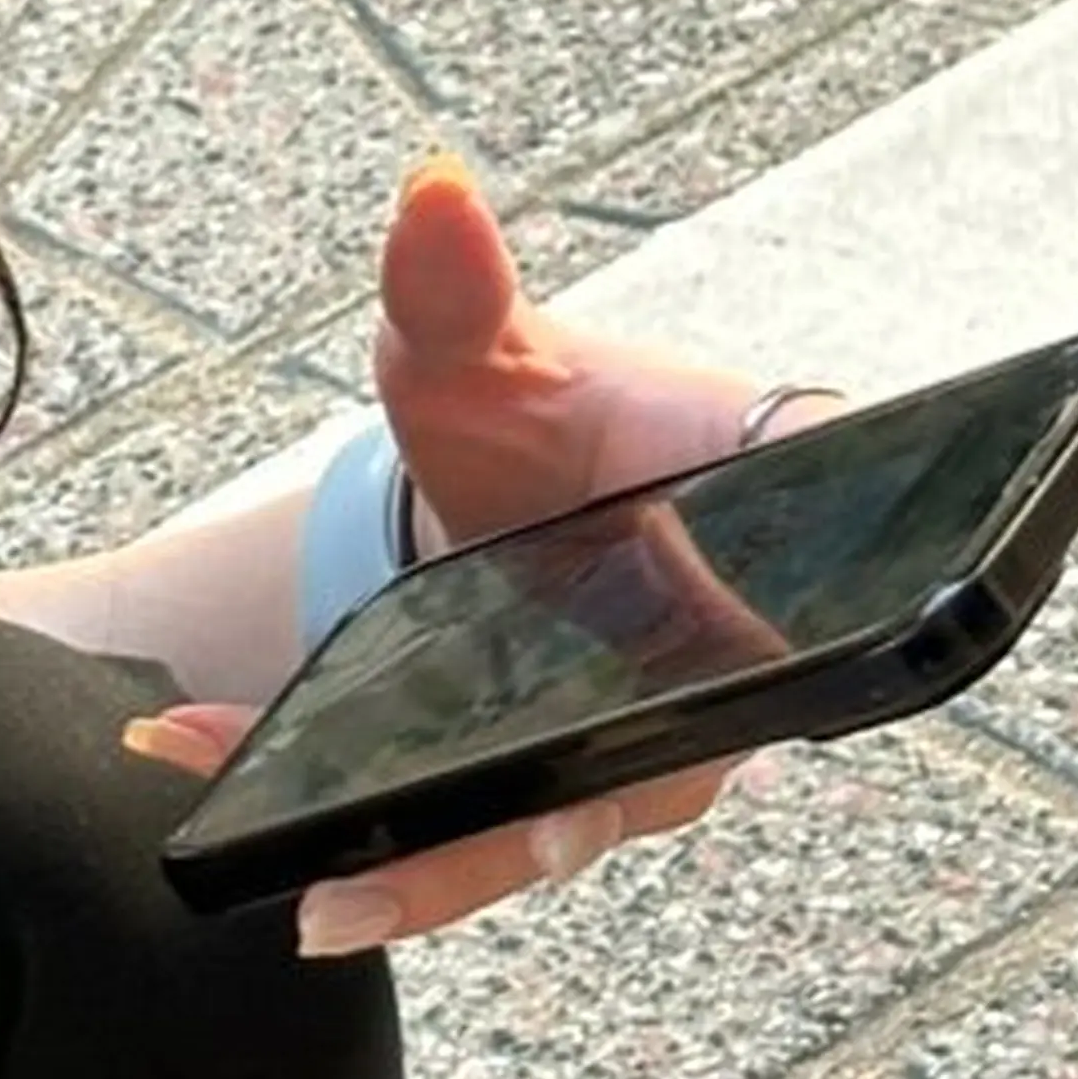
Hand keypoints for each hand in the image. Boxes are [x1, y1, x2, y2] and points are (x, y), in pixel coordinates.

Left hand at [121, 158, 811, 950]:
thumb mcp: (474, 348)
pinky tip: (274, 869)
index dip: (777, 622)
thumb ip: (452, 284)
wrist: (509, 495)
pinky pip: (489, 841)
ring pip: (558, 829)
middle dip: (536, 815)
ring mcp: (656, 745)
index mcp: (759, 522)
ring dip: (429, 863)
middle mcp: (734, 661)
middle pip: (659, 762)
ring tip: (318, 891)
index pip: (804, 574)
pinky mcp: (572, 795)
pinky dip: (387, 861)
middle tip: (448, 849)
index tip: (719, 648)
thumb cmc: (535, 417)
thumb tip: (428, 187)